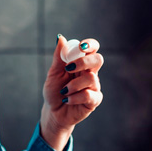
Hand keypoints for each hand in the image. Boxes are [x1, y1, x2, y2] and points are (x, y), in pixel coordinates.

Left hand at [40, 35, 103, 150]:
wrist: (53, 112)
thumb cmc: (55, 91)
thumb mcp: (53, 73)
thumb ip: (59, 57)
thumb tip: (61, 38)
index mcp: (81, 63)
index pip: (92, 48)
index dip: (90, 44)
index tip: (81, 46)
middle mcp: (90, 73)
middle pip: (98, 60)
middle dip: (84, 62)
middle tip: (69, 68)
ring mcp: (94, 87)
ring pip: (91, 79)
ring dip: (73, 85)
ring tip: (64, 91)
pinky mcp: (94, 100)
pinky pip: (89, 95)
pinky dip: (75, 97)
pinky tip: (67, 100)